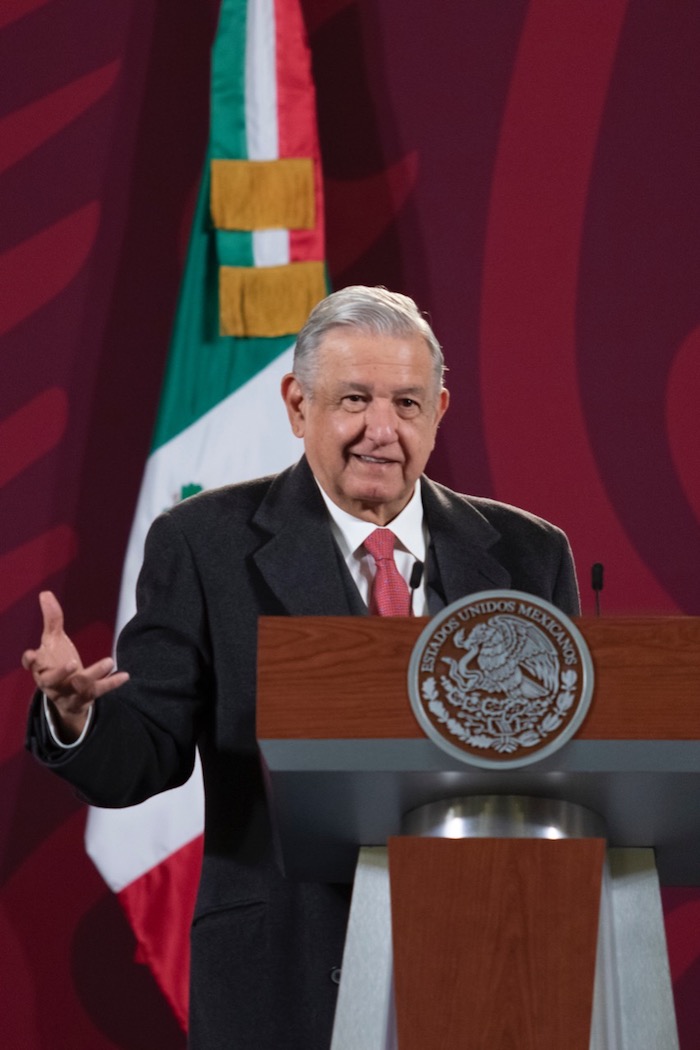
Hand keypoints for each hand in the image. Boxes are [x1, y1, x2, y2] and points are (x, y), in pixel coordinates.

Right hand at [22, 591, 128, 740]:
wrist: (65, 698)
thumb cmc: (56, 663)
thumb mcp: (53, 641)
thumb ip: (52, 620)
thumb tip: (45, 593)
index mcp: (41, 668)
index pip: (32, 666)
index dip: (30, 661)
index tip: (33, 654)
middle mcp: (52, 683)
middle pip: (52, 680)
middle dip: (61, 673)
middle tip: (73, 663)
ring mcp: (69, 692)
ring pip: (79, 686)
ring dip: (93, 673)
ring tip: (109, 661)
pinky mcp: (85, 698)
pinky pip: (99, 691)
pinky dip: (112, 683)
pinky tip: (125, 675)